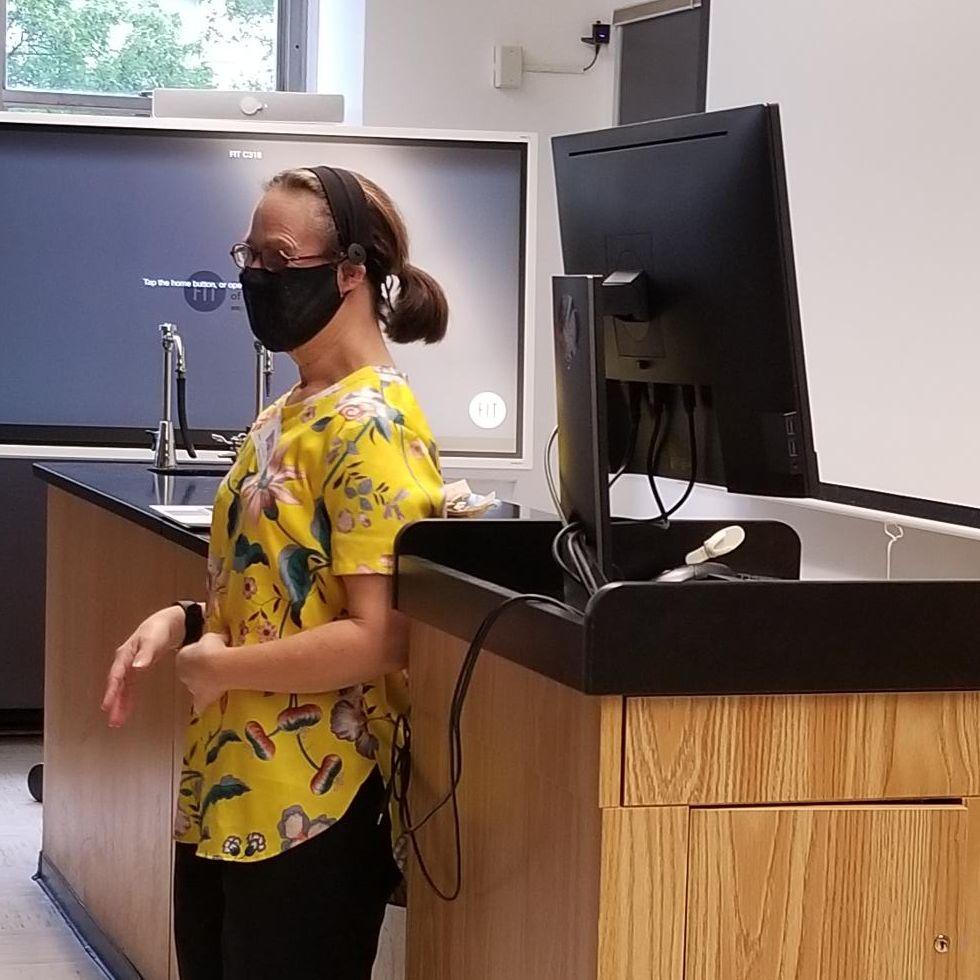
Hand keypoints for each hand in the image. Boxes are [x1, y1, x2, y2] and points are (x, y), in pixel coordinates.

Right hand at [102, 605, 186, 727]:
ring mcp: (131, 666)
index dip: (112, 691)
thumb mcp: (153, 639)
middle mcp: (126, 661)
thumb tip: (137, 667)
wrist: (170, 623)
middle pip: (117, 685)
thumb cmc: (160, 627)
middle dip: (114, 703)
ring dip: (120, 704)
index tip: (107, 705)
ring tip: (117, 721)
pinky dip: (129, 699)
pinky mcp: (139, 670)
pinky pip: (131, 687)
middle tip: (113, 720)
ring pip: (123, 688)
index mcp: (126, 654)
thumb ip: (146, 653)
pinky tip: (127, 710)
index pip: (116, 675)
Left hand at [176, 631, 230, 715]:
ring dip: (205, 684)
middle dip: (200, 671)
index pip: (187, 657)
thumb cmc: (214, 649)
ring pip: (196, 687)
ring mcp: (191, 687)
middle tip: (214, 667)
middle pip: (190, 673)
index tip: (209, 654)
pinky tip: (212, 702)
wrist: (219, 667)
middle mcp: (182, 673)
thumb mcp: (213, 637)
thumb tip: (219, 640)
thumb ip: (211, 641)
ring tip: (219, 680)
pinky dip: (204, 704)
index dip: (198, 656)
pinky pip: (201, 704)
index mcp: (181, 657)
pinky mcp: (200, 699)